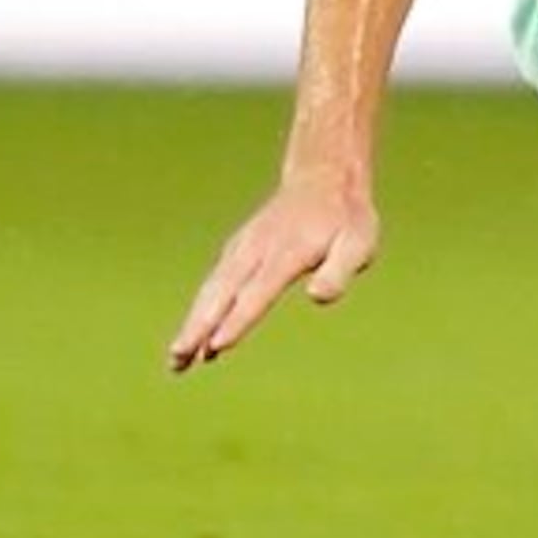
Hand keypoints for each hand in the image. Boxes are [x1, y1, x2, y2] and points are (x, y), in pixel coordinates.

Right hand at [167, 177, 378, 372]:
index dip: (238, 320)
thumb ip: (339, 271)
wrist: (323, 178)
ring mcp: (242, 249)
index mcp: (287, 252)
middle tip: (178, 360)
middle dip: (199, 328)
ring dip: (192, 323)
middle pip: (222, 294)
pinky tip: (195, 335)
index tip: (216, 346)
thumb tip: (317, 297)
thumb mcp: (359, 242)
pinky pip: (214, 283)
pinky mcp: (236, 250)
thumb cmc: (345, 218)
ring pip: (212, 291)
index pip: (257, 292)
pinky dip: (201, 309)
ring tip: (177, 358)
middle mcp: (257, 250)